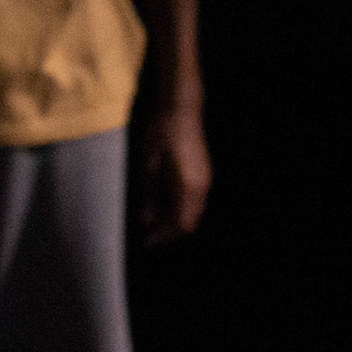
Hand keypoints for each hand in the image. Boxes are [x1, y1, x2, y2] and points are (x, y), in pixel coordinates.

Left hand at [137, 104, 209, 244]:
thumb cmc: (162, 133)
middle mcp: (202, 188)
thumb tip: (146, 220)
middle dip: (169, 232)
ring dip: (175, 221)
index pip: (180, 223)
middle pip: (189, 221)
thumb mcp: (149, 164)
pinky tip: (164, 207)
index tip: (146, 241)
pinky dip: (180, 210)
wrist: (181, 110)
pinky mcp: (203, 174)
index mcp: (190, 187)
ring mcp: (205, 180)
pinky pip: (194, 202)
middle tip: (148, 235)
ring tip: (154, 224)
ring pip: (193, 213)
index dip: (163, 236)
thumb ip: (149, 194)